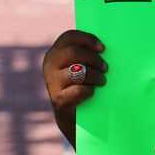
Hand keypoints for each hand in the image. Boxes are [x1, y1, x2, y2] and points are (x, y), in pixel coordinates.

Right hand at [42, 29, 107, 145]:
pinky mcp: (58, 99)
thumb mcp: (81, 67)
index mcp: (55, 53)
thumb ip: (86, 55)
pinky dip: (90, 90)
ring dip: (95, 75)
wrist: (74, 118)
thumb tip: (105, 47)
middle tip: (105, 67)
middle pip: (73, 52)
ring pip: (78, 71)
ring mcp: (51, 82)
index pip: (69, 37)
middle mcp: (49, 64)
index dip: (87, 39)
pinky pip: (79, 89)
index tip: (103, 48)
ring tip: (102, 81)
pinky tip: (93, 92)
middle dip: (94, 59)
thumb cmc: (83, 86)